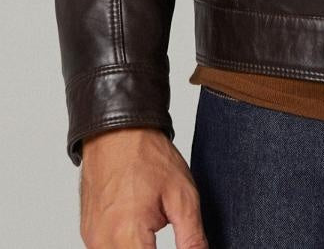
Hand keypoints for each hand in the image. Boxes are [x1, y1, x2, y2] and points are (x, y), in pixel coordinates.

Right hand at [79, 126, 207, 248]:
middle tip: (164, 232)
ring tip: (153, 232)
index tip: (184, 247)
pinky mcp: (88, 234)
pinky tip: (140, 233)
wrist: (116, 130)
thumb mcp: (182, 195)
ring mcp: (92, 239)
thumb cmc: (147, 156)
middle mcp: (103, 242)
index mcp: (128, 234)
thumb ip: (191, 237)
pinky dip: (126, 246)